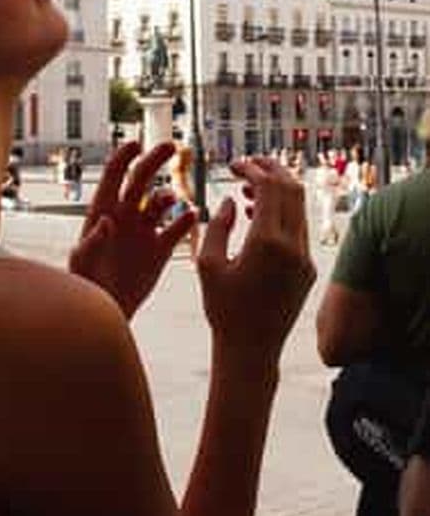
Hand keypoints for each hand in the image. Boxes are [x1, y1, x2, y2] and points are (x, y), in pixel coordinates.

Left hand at [68, 141, 196, 318]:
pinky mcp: (161, 248)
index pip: (114, 176)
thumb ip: (91, 243)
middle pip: (141, 179)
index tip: (136, 144)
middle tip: (170, 146)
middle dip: (154, 160)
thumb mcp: (82, 265)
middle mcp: (126, 215)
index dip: (123, 157)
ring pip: (161, 201)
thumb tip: (105, 221)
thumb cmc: (85, 286)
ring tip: (170, 202)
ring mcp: (144, 230)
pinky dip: (186, 219)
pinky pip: (177, 228)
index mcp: (104, 211)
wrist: (107, 310)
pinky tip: (191, 214)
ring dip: (167, 196)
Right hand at [198, 157, 315, 365]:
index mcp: (267, 242)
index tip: (232, 166)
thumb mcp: (208, 264)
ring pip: (299, 208)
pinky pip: (298, 228)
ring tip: (248, 189)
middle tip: (248, 164)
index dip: (251, 169)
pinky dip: (282, 212)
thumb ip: (218, 225)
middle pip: (292, 189)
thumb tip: (232, 200)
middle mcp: (293, 247)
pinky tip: (256, 215)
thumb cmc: (223, 309)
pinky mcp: (307, 270)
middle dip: (271, 170)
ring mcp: (304, 259)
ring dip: (277, 191)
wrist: (251, 351)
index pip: (269, 188)